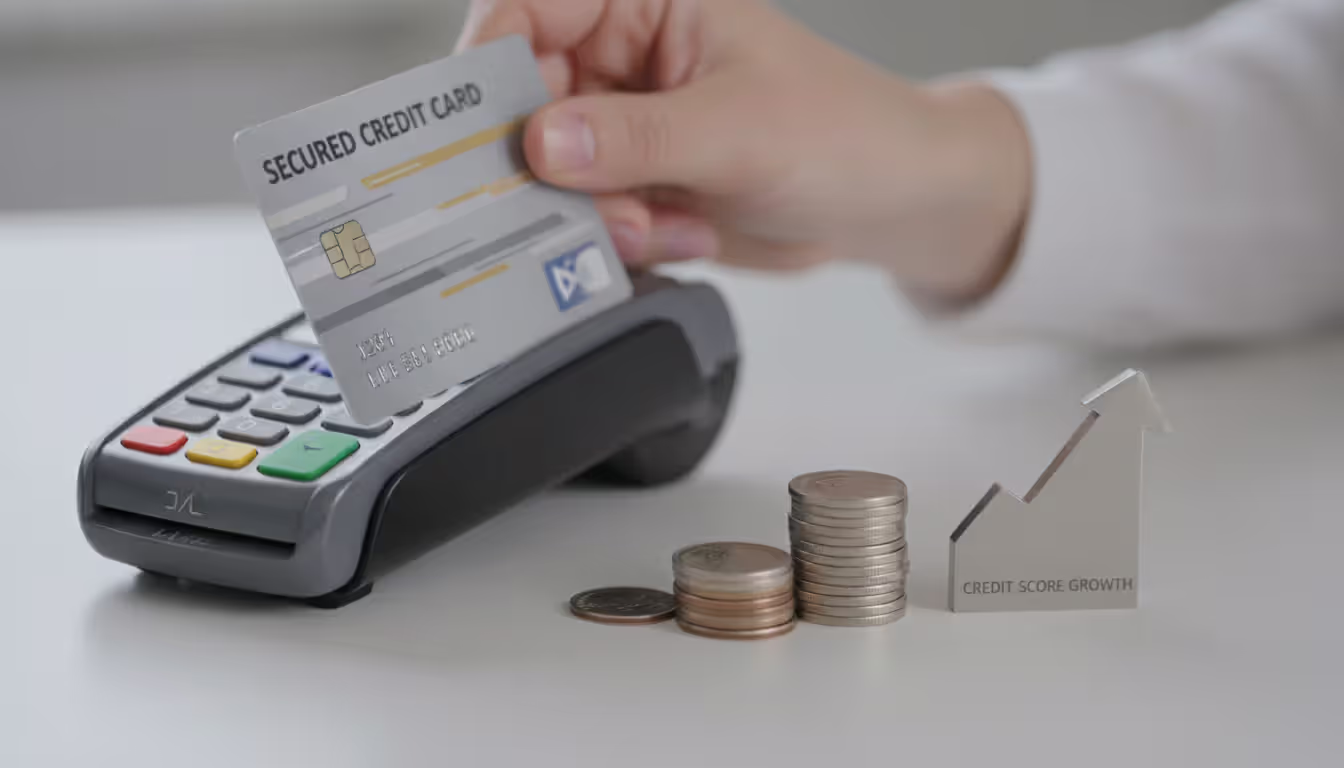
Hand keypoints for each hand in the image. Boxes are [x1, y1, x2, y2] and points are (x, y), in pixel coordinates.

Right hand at [456, 0, 1030, 303]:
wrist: (889, 205)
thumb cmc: (846, 132)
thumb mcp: (739, 128)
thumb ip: (636, 136)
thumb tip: (542, 142)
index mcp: (646, 4)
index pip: (531, 9)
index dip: (493, 62)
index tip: (486, 127)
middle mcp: (625, 59)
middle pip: (526, 102)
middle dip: (551, 167)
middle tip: (586, 206)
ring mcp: (627, 127)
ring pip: (550, 173)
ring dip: (592, 214)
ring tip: (659, 225)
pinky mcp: (636, 187)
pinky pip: (585, 218)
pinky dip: (619, 240)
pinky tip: (682, 234)